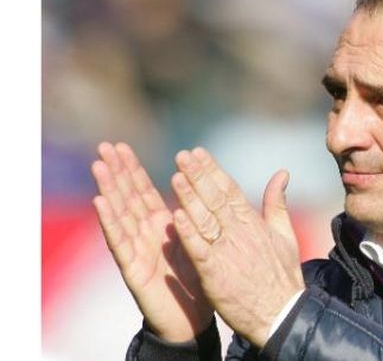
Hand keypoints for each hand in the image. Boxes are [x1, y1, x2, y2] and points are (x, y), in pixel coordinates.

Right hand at [91, 142, 213, 341]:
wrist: (192, 320)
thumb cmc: (197, 280)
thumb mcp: (199, 241)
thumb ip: (196, 215)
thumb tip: (200, 184)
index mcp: (161, 226)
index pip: (143, 192)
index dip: (132, 169)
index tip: (121, 146)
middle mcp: (144, 235)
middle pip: (127, 198)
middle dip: (116, 172)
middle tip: (104, 145)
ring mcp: (136, 251)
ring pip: (120, 215)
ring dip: (109, 190)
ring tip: (99, 165)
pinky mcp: (134, 270)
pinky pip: (121, 244)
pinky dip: (110, 223)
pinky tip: (100, 203)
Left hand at [169, 147, 304, 347]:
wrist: (281, 314)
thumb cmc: (283, 276)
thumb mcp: (286, 235)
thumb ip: (278, 203)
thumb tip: (282, 173)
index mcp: (254, 224)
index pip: (231, 190)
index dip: (213, 170)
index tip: (198, 152)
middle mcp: (240, 234)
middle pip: (216, 199)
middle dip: (198, 176)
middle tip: (182, 155)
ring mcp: (227, 253)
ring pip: (205, 220)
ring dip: (190, 198)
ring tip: (175, 177)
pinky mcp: (216, 274)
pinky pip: (199, 250)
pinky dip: (188, 234)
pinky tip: (176, 217)